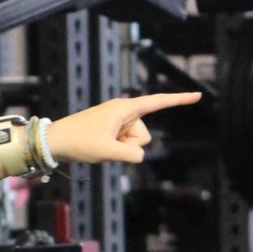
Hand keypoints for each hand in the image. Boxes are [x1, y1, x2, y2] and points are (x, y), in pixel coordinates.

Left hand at [47, 92, 201, 166]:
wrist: (55, 142)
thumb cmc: (79, 142)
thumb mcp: (108, 152)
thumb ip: (131, 156)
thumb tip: (139, 156)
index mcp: (124, 108)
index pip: (158, 102)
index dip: (179, 100)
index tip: (197, 95)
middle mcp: (123, 112)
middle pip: (144, 135)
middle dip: (130, 146)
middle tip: (106, 145)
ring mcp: (117, 122)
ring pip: (134, 143)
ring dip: (121, 150)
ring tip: (100, 146)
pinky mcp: (111, 131)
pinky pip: (124, 146)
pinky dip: (115, 150)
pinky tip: (98, 148)